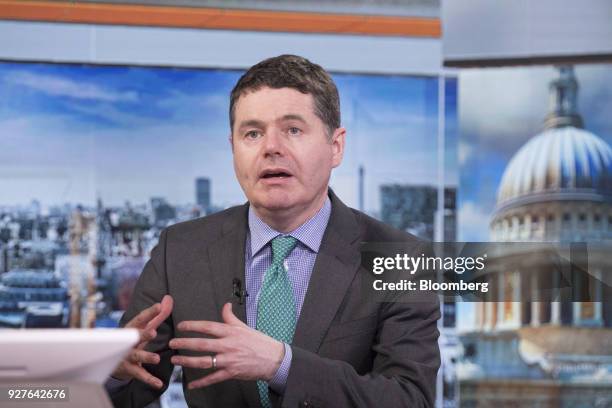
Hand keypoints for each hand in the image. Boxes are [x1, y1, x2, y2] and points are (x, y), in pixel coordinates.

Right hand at [112, 295, 173, 388]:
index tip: (158, 306)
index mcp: (132, 328)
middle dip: (143, 334)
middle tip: (153, 332)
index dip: (149, 313)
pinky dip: (149, 379)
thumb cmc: (133, 339)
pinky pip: (140, 374)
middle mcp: (128, 341)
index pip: (140, 319)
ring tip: (156, 359)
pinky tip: (159, 383)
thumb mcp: (144, 327)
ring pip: (135, 356)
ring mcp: (127, 356)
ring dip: (145, 357)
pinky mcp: (129, 369)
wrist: (111, 359)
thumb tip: (168, 298)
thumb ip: (157, 315)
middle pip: (134, 337)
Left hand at [169, 302, 284, 389]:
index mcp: (231, 332)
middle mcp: (228, 345)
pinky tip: (191, 384)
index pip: (208, 326)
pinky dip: (201, 382)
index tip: (181, 326)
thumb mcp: (244, 327)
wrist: (273, 359)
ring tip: (176, 360)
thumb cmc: (258, 341)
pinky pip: (213, 378)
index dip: (193, 325)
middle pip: (202, 344)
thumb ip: (231, 317)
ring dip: (188, 361)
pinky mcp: (231, 373)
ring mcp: (229, 360)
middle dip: (185, 343)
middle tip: (172, 343)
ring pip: (204, 361)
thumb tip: (225, 305)